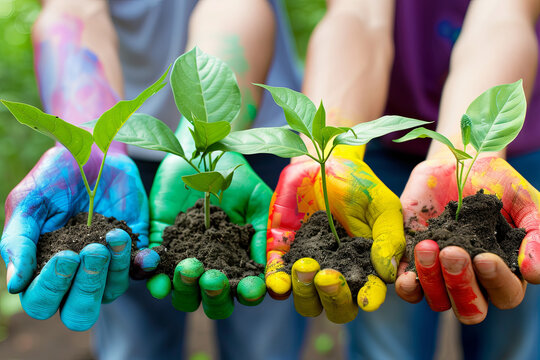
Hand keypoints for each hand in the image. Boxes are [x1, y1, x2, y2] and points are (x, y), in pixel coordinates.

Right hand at [1, 146, 147, 330]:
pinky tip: (145, 252)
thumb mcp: (28, 202)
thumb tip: (15, 285)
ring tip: (113, 235)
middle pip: (78, 312)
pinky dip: (143, 266)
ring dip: (114, 269)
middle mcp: (75, 276)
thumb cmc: (53, 178)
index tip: (65, 255)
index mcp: (42, 270)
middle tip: (92, 251)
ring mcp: (106, 266)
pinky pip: (140, 272)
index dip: (52, 287)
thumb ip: (18, 241)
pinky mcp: (133, 251)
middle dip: (86, 287)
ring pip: (111, 292)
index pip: (42, 302)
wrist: (93, 153)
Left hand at [135, 151, 271, 318]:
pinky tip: (155, 272)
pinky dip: (152, 276)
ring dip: (184, 290)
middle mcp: (213, 267)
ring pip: (183, 294)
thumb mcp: (257, 200)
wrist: (200, 153)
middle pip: (214, 301)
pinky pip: (152, 272)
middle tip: (212, 279)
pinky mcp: (159, 247)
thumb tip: (274, 274)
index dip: (249, 294)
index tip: (250, 290)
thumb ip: (265, 234)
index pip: (247, 289)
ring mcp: (185, 260)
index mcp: (240, 260)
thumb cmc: (234, 176)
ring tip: (187, 269)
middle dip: (214, 296)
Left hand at [265, 146, 404, 322]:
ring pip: (306, 301)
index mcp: (364, 267)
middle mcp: (337, 273)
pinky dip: (277, 285)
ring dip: (305, 293)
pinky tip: (278, 282)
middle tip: (327, 276)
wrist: (322, 161)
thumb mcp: (381, 205)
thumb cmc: (358, 184)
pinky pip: (277, 280)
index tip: (366, 299)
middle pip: (337, 308)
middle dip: (333, 298)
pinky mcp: (282, 254)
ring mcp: (308, 266)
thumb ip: (388, 236)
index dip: (369, 298)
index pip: (369, 293)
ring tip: (305, 266)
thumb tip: (387, 272)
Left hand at [396, 157, 539, 323]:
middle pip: (470, 309)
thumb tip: (533, 273)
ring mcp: (440, 276)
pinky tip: (406, 275)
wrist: (456, 163)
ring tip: (429, 247)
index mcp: (504, 272)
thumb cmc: (496, 184)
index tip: (484, 258)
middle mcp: (473, 281)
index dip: (496, 282)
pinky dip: (407, 286)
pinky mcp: (413, 264)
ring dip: (432, 281)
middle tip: (453, 253)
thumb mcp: (524, 200)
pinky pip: (408, 289)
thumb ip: (536, 231)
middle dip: (461, 285)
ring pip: (438, 301)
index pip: (506, 294)